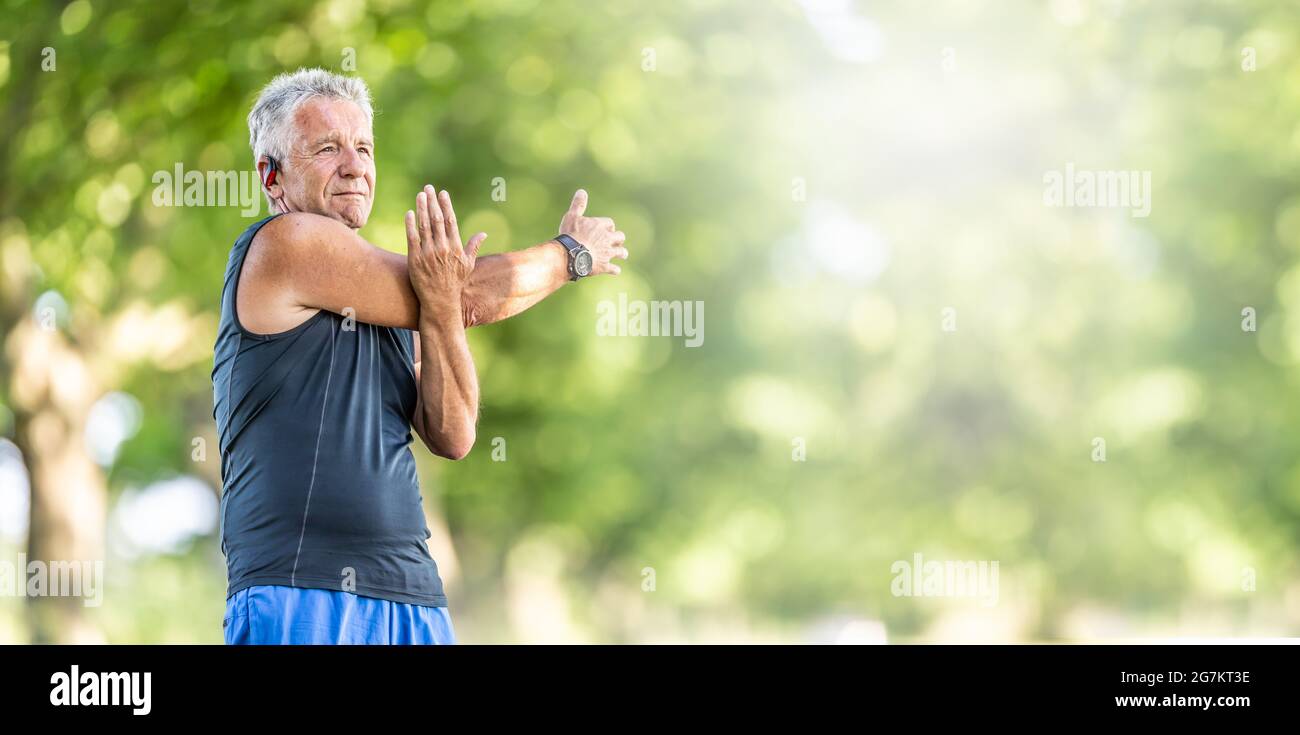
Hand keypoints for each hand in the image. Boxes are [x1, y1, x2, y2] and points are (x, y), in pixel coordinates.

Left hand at [405, 185, 485, 318]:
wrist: (440, 301)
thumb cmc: (455, 282)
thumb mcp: (468, 265)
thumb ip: (473, 247)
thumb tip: (483, 233)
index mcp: (456, 248)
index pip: (451, 221)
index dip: (446, 205)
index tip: (442, 193)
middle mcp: (442, 249)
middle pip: (437, 219)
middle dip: (432, 202)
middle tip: (428, 188)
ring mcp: (428, 254)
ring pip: (424, 225)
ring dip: (421, 208)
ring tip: (420, 195)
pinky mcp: (415, 259)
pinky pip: (412, 238)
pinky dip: (410, 224)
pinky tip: (410, 213)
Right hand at [559, 189, 628, 275]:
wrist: (571, 254)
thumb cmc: (571, 234)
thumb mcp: (572, 216)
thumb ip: (578, 204)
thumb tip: (582, 191)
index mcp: (600, 226)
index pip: (609, 223)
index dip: (607, 226)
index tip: (605, 228)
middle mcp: (607, 239)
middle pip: (620, 237)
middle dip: (618, 239)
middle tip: (616, 241)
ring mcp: (607, 253)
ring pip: (621, 252)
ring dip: (622, 253)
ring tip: (622, 254)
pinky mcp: (604, 266)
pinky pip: (614, 269)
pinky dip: (615, 269)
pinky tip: (615, 270)